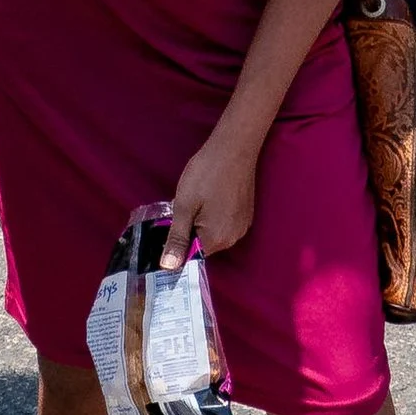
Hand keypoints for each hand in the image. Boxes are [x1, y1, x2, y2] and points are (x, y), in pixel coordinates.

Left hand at [162, 131, 258, 271]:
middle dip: (190, 231)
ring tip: (196, 200)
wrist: (234, 147)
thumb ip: (177, 238)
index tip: (169, 227)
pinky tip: (210, 197)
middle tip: (182, 207)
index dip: (178, 244)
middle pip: (204, 245)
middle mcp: (233, 237)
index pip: (192, 255)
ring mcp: (242, 225)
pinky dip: (215, 215)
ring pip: (214, 233)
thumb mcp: (184, 205)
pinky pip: (225, 223)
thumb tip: (168, 267)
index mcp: (217, 239)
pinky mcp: (246, 213)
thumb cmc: (206, 174)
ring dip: (202, 223)